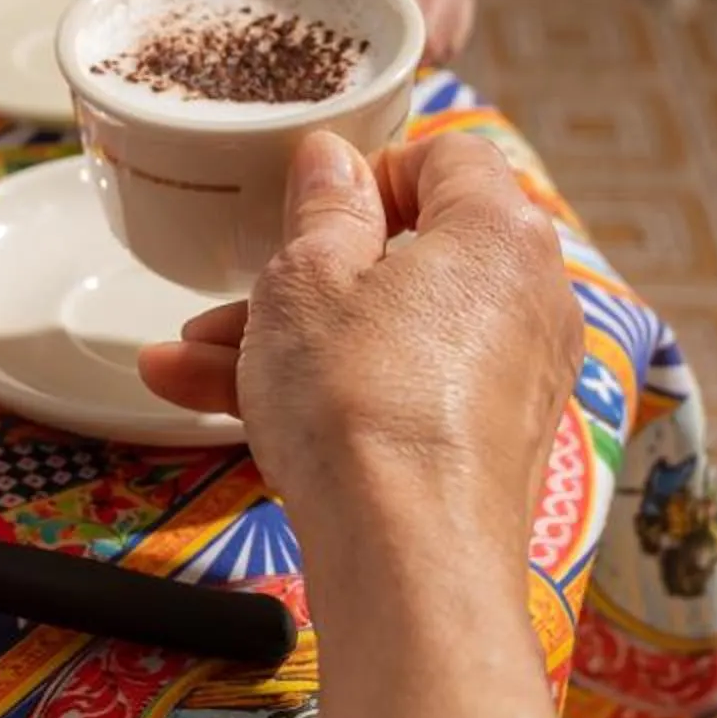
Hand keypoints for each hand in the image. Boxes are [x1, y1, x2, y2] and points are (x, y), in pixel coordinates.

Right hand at [139, 132, 579, 581]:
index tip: (307, 206)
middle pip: (410, 254)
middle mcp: (530, 297)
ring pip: (391, 330)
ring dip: (291, 341)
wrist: (409, 561)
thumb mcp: (307, 279)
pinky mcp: (491, 444)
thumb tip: (332, 160)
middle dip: (304, 274)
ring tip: (186, 361)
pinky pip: (404, 389)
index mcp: (500, 230)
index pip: (446, 155)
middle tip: (236, 291)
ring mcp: (517, 377)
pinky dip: (332, 391)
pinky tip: (222, 407)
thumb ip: (321, 207)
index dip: (369, 170)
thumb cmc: (361, 403)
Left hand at [182, 0, 475, 61]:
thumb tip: (207, 10)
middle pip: (403, 1)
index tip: (304, 64)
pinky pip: (451, 30)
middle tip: (322, 80)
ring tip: (345, 60)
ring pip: (433, 22)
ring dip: (392, 54)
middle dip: (363, 48)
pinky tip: (377, 47)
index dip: (336, 23)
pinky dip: (416, 52)